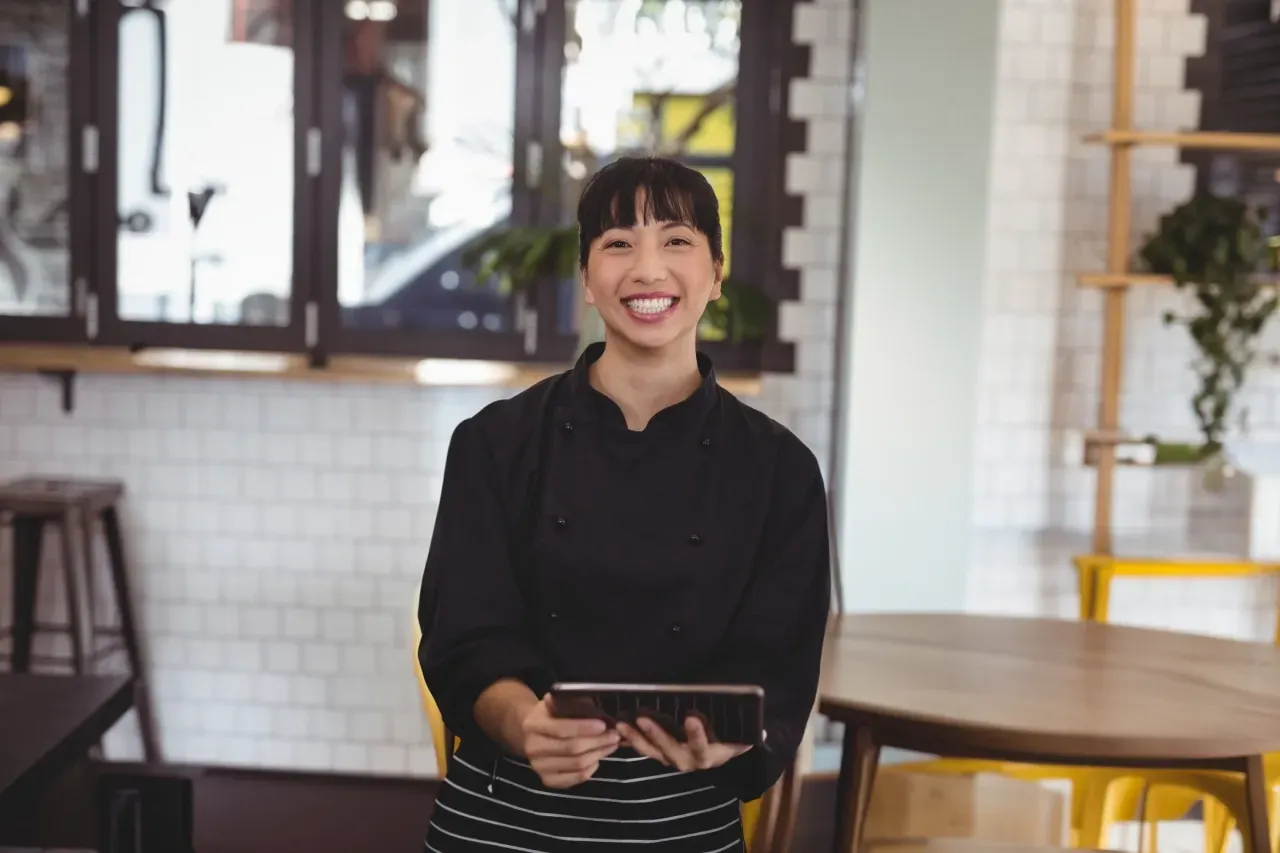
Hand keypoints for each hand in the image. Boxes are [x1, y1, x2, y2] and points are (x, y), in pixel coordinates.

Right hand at [521, 695, 619, 788]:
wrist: (533, 733)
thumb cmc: (550, 715)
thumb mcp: (555, 703)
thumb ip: (569, 702)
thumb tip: (590, 702)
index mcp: (534, 725)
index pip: (561, 729)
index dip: (584, 728)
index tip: (603, 725)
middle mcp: (533, 748)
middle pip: (571, 748)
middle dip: (597, 742)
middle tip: (614, 735)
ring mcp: (539, 767)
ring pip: (576, 764)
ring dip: (598, 754)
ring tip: (611, 745)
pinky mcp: (548, 780)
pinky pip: (575, 778)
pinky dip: (591, 769)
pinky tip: (597, 759)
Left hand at [617, 715, 749, 771]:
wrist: (723, 754)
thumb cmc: (732, 738)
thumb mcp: (740, 737)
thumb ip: (748, 735)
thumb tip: (762, 732)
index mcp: (711, 754)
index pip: (703, 746)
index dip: (696, 734)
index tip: (691, 717)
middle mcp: (690, 760)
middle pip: (672, 751)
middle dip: (657, 735)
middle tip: (643, 717)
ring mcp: (674, 759)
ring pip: (654, 752)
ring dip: (638, 738)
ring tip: (623, 723)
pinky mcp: (662, 755)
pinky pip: (645, 750)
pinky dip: (632, 739)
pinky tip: (619, 728)